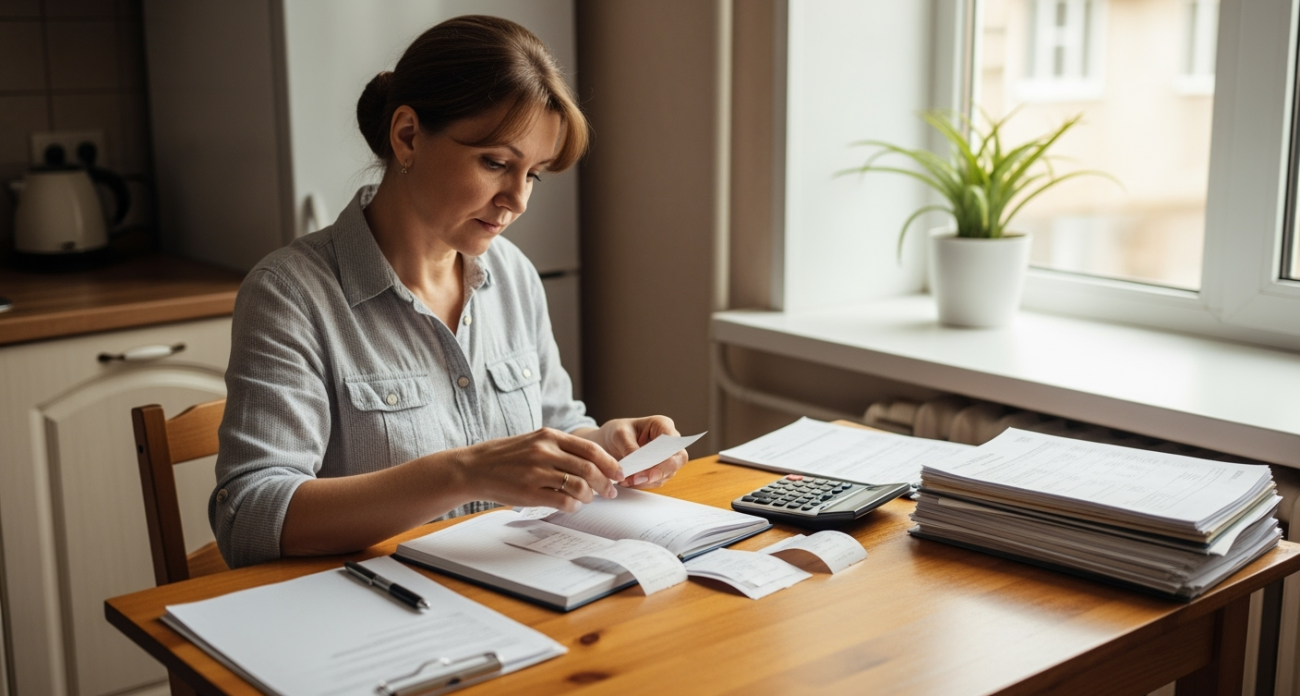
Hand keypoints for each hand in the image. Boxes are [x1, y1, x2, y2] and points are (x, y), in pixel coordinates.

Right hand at [456, 428, 621, 511]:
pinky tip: (571, 505)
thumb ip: (560, 449)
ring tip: (587, 498)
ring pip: (578, 486)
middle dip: (605, 482)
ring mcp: (537, 472)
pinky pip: (562, 502)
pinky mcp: (530, 492)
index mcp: (549, 436)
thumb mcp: (534, 441)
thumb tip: (592, 463)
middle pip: (588, 468)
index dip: (609, 463)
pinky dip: (573, 506)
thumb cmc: (506, 457)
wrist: (474, 468)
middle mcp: (545, 451)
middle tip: (610, 491)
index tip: (618, 473)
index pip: (590, 449)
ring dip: (589, 496)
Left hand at [578, 416, 687, 488]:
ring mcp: (666, 457)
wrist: (611, 441)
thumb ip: (630, 448)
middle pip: (676, 461)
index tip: (651, 471)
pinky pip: (655, 481)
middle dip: (657, 473)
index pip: (674, 443)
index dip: (667, 458)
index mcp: (662, 425)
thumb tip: (638, 464)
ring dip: (646, 481)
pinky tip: (627, 482)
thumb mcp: (619, 435)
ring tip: (625, 480)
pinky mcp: (659, 470)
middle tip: (637, 479)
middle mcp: (668, 442)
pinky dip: (641, 484)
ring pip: (666, 474)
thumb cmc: (618, 432)